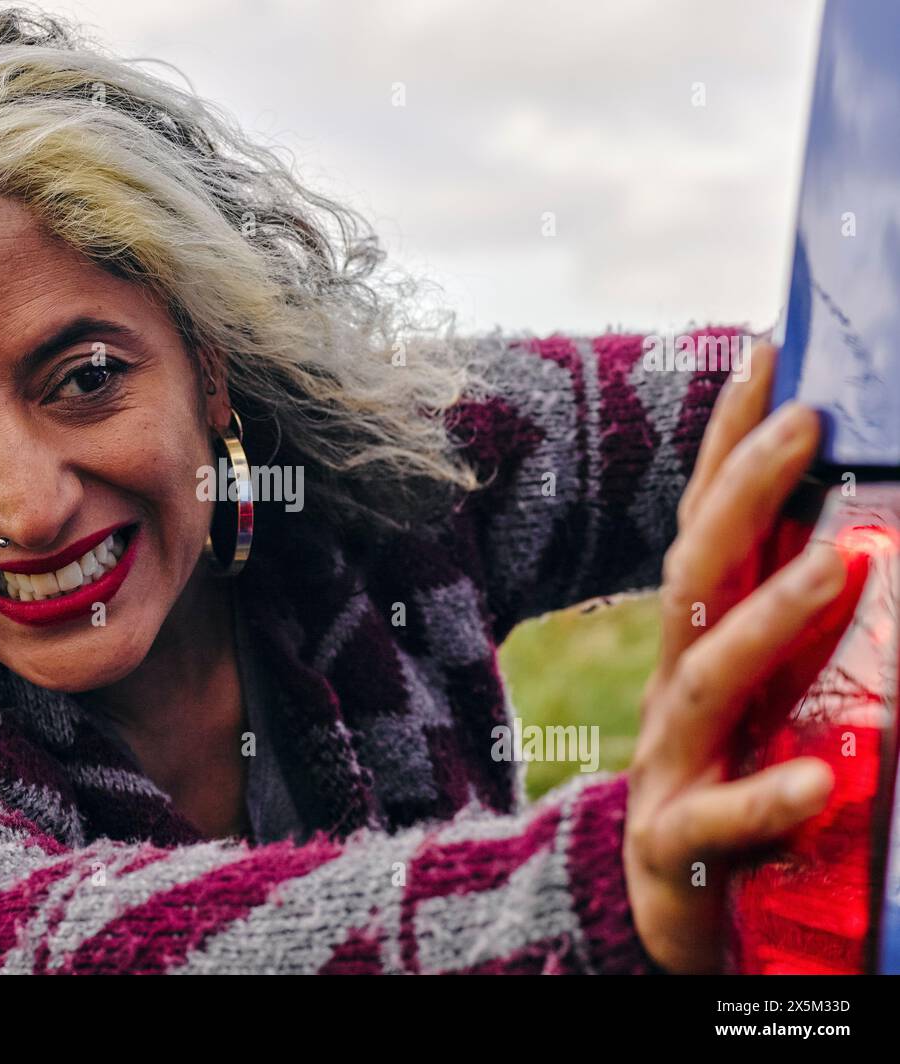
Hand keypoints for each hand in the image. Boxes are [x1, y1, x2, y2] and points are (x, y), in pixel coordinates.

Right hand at [623, 340, 866, 973]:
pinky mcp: (676, 849)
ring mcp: (668, 764)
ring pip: (701, 683)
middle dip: (739, 496)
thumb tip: (861, 544)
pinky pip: (714, 823)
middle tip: (804, 421)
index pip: (705, 531)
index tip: (766, 361)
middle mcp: (676, 688)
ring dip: (764, 621)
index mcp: (700, 647)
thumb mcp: (762, 701)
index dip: (725, 447)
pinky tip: (811, 781)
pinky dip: (760, 800)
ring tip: (835, 565)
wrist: (660, 910)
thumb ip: (794, 633)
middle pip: (691, 580)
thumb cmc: (730, 787)